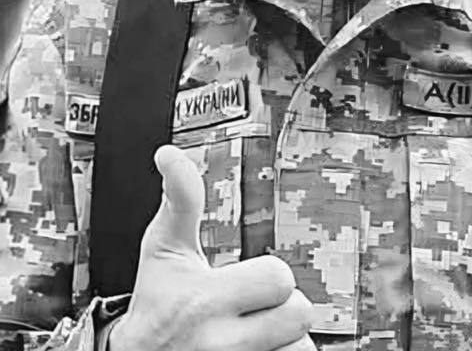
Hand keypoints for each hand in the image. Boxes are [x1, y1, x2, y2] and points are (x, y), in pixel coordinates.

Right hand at [109, 145, 314, 350]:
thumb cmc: (157, 298)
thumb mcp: (162, 248)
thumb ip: (179, 199)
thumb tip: (168, 153)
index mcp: (205, 300)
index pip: (279, 279)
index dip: (272, 275)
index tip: (254, 280)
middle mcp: (221, 344)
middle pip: (299, 314)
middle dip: (285, 306)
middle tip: (258, 306)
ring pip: (298, 346)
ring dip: (284, 338)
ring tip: (256, 332)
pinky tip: (258, 347)